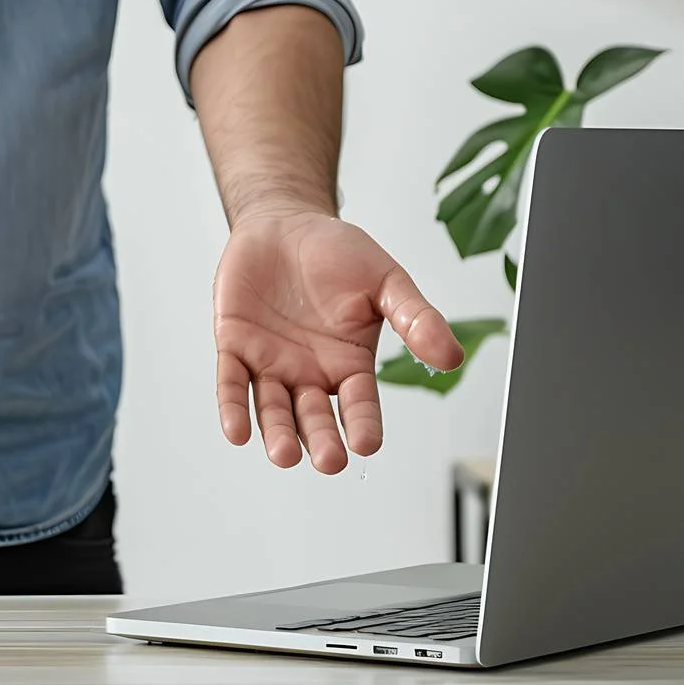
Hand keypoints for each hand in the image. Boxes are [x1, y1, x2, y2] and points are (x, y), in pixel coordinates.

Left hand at [211, 211, 462, 473]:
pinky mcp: (234, 347)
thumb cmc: (338, 253)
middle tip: (328, 460)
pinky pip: (232, 382)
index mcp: (349, 363)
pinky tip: (237, 430)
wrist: (285, 224)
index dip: (363, 424)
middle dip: (320, 439)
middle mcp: (309, 372)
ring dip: (277, 432)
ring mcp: (270, 363)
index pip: (359, 403)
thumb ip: (415, 317)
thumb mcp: (386, 281)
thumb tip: (451, 356)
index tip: (367, 444)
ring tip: (284, 454)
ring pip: (273, 408)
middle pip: (314, 416)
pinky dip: (233, 406)